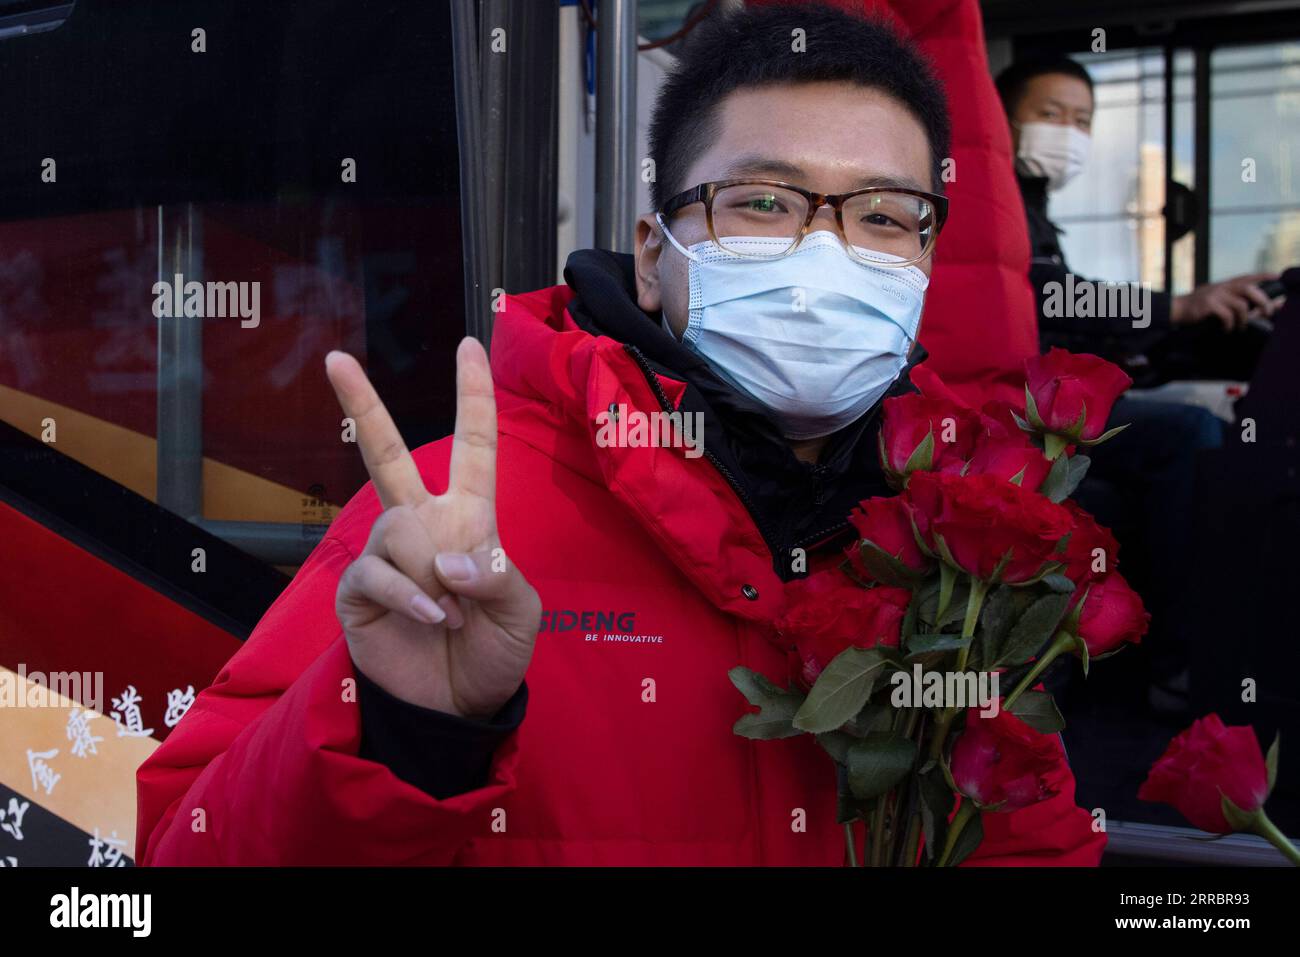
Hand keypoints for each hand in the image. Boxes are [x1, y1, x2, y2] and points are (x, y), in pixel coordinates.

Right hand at [325, 337, 540, 718]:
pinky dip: (409, 594)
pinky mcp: (357, 589)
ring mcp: (386, 555)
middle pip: (386, 452)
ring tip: (449, 613)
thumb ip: (496, 577)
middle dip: (362, 404)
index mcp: (468, 518)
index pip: (474, 445)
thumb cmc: (492, 651)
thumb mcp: (519, 612)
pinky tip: (429, 616)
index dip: (474, 395)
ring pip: (397, 527)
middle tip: (335, 358)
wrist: (456, 708)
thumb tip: (447, 559)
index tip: (471, 343)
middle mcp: (422, 525)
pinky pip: (377, 571)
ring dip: (430, 573)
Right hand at [1172, 273, 1281, 330]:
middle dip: (1263, 302)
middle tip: (1266, 313)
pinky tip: (1227, 329)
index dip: (1263, 276)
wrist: (1175, 309)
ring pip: (1241, 305)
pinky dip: (1230, 325)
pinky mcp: (1208, 305)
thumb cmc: (1197, 308)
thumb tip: (1255, 311)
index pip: (1248, 277)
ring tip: (1240, 327)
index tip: (1277, 277)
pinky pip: (1227, 316)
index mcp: (1225, 284)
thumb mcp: (1215, 298)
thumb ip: (1232, 300)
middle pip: (1250, 290)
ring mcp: (1215, 295)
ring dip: (1245, 319)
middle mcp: (1222, 286)